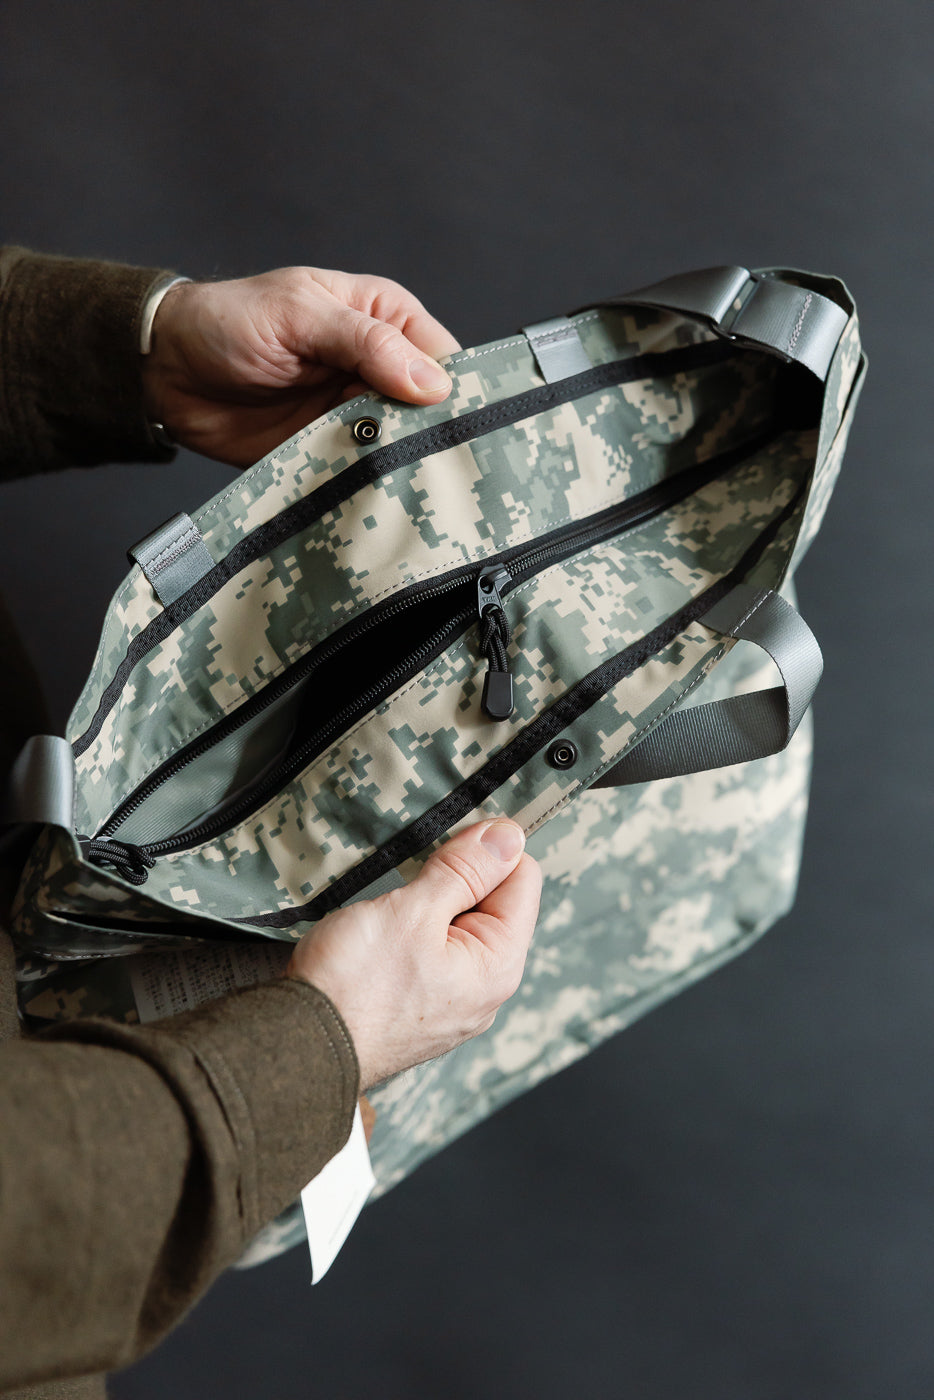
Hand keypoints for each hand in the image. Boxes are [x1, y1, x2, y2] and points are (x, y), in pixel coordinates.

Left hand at [141, 267, 460, 467]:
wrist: (167, 373)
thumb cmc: (227, 322)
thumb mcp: (300, 316)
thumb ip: (365, 344)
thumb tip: (431, 382)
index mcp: (383, 320)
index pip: (443, 359)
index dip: (454, 392)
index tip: (457, 426)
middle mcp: (378, 368)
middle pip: (430, 411)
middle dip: (430, 436)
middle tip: (430, 462)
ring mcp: (356, 412)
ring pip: (401, 446)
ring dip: (399, 463)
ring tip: (399, 479)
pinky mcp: (332, 450)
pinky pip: (363, 471)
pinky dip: (367, 483)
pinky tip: (371, 492)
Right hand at [286, 820, 541, 1091]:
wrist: (299, 1048)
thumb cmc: (353, 987)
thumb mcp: (413, 910)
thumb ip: (465, 870)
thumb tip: (509, 837)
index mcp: (498, 965)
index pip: (523, 878)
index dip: (487, 849)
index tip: (447, 844)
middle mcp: (485, 990)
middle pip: (493, 902)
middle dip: (455, 879)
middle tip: (409, 888)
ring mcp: (453, 1002)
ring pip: (457, 926)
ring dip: (428, 905)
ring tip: (390, 917)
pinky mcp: (422, 1007)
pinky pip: (433, 953)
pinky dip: (411, 933)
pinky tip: (382, 938)